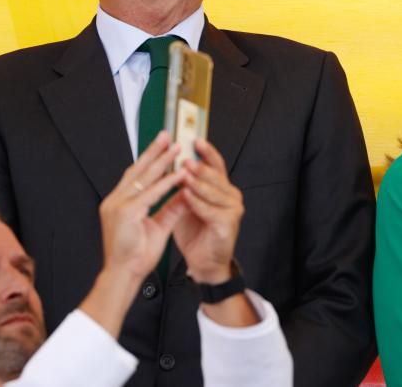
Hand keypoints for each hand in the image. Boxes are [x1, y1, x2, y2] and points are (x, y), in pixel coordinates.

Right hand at [99, 131, 186, 279]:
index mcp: (118, 202)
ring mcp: (118, 205)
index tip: (162, 147)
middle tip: (167, 135)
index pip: (135, 175)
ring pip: (144, 177)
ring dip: (162, 161)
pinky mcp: (126, 212)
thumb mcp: (157, 226)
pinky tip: (180, 174)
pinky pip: (151, 193)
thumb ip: (171, 209)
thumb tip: (185, 193)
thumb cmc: (136, 255)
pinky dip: (167, 183)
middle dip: (154, 151)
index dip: (149, 160)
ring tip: (177, 148)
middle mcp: (115, 200)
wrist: (123, 276)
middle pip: (137, 170)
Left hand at [173, 139, 243, 282]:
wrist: (204, 262)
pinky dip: (198, 203)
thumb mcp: (186, 202)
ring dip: (197, 182)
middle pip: (216, 174)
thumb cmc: (195, 232)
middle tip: (184, 156)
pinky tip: (186, 196)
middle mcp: (231, 195)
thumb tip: (169, 163)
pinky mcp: (228, 224)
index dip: (206, 151)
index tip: (195, 139)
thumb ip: (182, 184)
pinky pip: (211, 210)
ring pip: (214, 191)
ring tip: (183, 173)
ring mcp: (232, 209)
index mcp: (222, 188)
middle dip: (199, 165)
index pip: (215, 164)